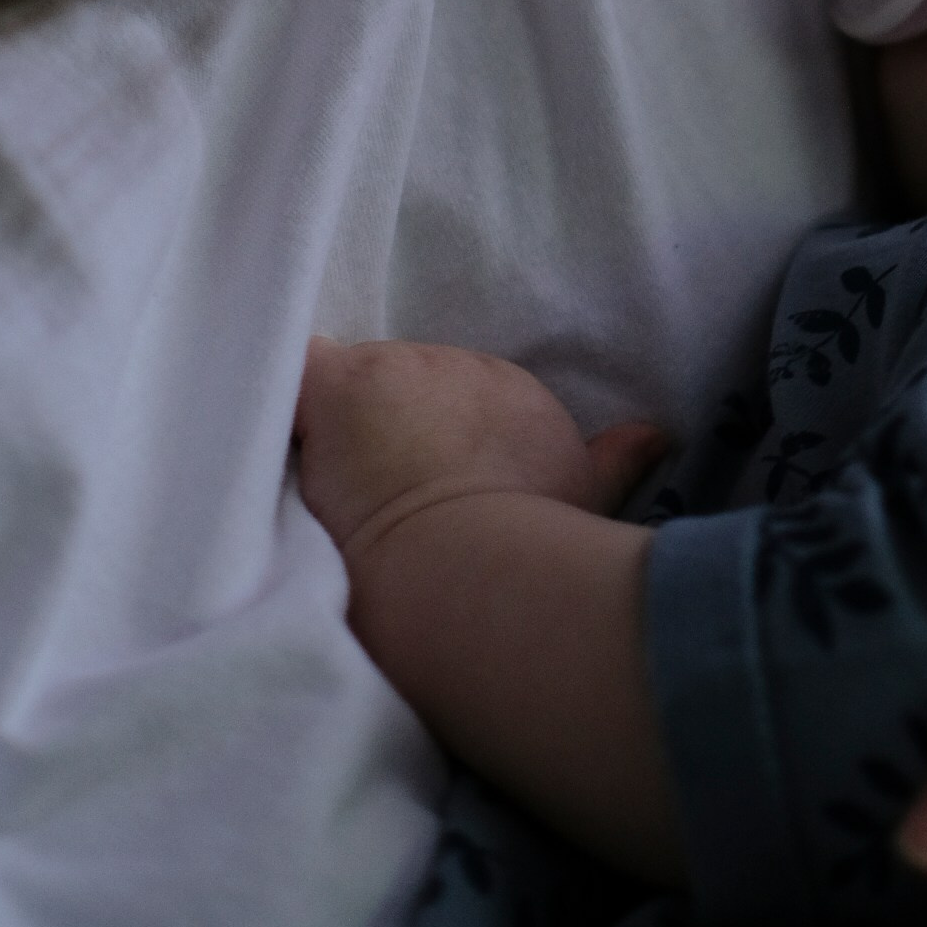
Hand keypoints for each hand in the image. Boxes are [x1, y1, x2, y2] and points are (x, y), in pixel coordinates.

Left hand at [296, 336, 664, 560]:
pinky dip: (277, 392)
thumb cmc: (532, 542)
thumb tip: (658, 432)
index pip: (456, 396)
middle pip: (400, 386)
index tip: (427, 480)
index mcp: (510, 391)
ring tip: (322, 478)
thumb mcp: (587, 500)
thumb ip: (617, 460)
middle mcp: (456, 367)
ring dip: (334, 428)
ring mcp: (394, 370)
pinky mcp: (336, 388)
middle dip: (383, 430)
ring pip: (347, 385)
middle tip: (373, 490)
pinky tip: (267, 423)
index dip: (432, 437)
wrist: (472, 558)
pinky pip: (293, 370)